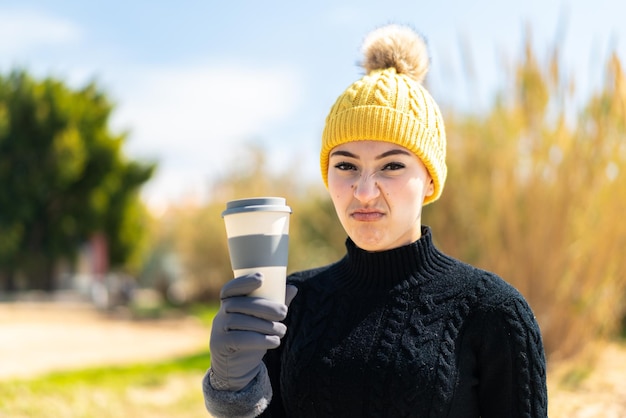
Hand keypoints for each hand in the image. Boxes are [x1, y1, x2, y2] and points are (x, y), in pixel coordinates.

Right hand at [209, 273, 296, 390]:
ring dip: (265, 325)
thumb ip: (274, 305)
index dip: (244, 281)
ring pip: (239, 321)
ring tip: (283, 330)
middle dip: (264, 306)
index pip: (231, 288)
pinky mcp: (220, 345)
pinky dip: (259, 340)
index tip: (262, 278)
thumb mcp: (262, 321)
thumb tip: (293, 288)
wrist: (236, 368)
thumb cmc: (251, 337)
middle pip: (238, 304)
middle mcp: (221, 314)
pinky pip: (238, 339)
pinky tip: (275, 342)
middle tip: (284, 312)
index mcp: (229, 303)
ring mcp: (218, 329)